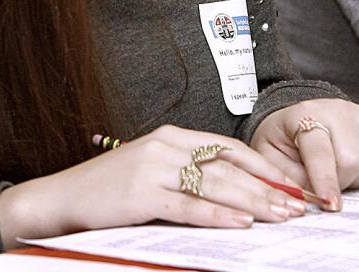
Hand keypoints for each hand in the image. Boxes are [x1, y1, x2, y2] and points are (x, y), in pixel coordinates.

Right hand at [0, 124, 308, 247]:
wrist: (61, 198)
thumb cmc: (109, 190)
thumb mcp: (152, 171)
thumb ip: (186, 174)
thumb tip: (232, 193)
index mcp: (173, 136)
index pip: (230, 149)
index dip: (264, 167)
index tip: (292, 184)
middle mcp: (167, 146)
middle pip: (229, 167)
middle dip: (268, 188)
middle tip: (297, 205)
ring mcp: (153, 167)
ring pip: (215, 185)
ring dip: (253, 202)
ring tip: (281, 215)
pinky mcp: (141, 193)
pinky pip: (187, 206)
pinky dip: (217, 215)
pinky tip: (241, 223)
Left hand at [251, 99, 358, 210]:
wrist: (298, 118)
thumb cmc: (284, 138)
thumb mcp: (270, 157)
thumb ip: (287, 179)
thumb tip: (311, 200)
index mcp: (305, 115)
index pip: (320, 152)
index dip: (326, 181)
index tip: (330, 204)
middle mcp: (337, 110)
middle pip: (353, 160)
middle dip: (340, 183)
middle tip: (326, 183)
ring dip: (358, 179)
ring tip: (340, 173)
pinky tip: (356, 168)